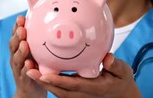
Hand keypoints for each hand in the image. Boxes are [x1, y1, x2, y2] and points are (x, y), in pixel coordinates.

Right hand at [9, 15, 46, 97]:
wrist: (31, 90)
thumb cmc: (34, 66)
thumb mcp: (34, 51)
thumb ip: (36, 39)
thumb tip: (47, 22)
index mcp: (19, 48)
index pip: (16, 35)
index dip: (17, 26)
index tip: (21, 18)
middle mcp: (16, 57)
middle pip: (14, 45)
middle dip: (17, 36)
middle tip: (22, 29)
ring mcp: (18, 69)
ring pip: (17, 59)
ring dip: (20, 51)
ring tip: (24, 44)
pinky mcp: (24, 81)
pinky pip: (24, 74)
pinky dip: (25, 69)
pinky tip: (28, 64)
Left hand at [26, 53, 141, 97]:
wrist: (123, 96)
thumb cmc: (122, 81)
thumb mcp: (124, 72)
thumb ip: (116, 65)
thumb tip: (108, 60)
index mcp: (94, 88)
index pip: (73, 85)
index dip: (58, 81)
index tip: (45, 75)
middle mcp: (83, 95)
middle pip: (59, 91)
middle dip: (43, 81)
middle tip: (28, 70)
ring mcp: (79, 96)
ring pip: (57, 91)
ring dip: (43, 82)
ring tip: (28, 68)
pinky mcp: (75, 95)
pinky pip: (60, 90)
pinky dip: (48, 82)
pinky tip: (38, 71)